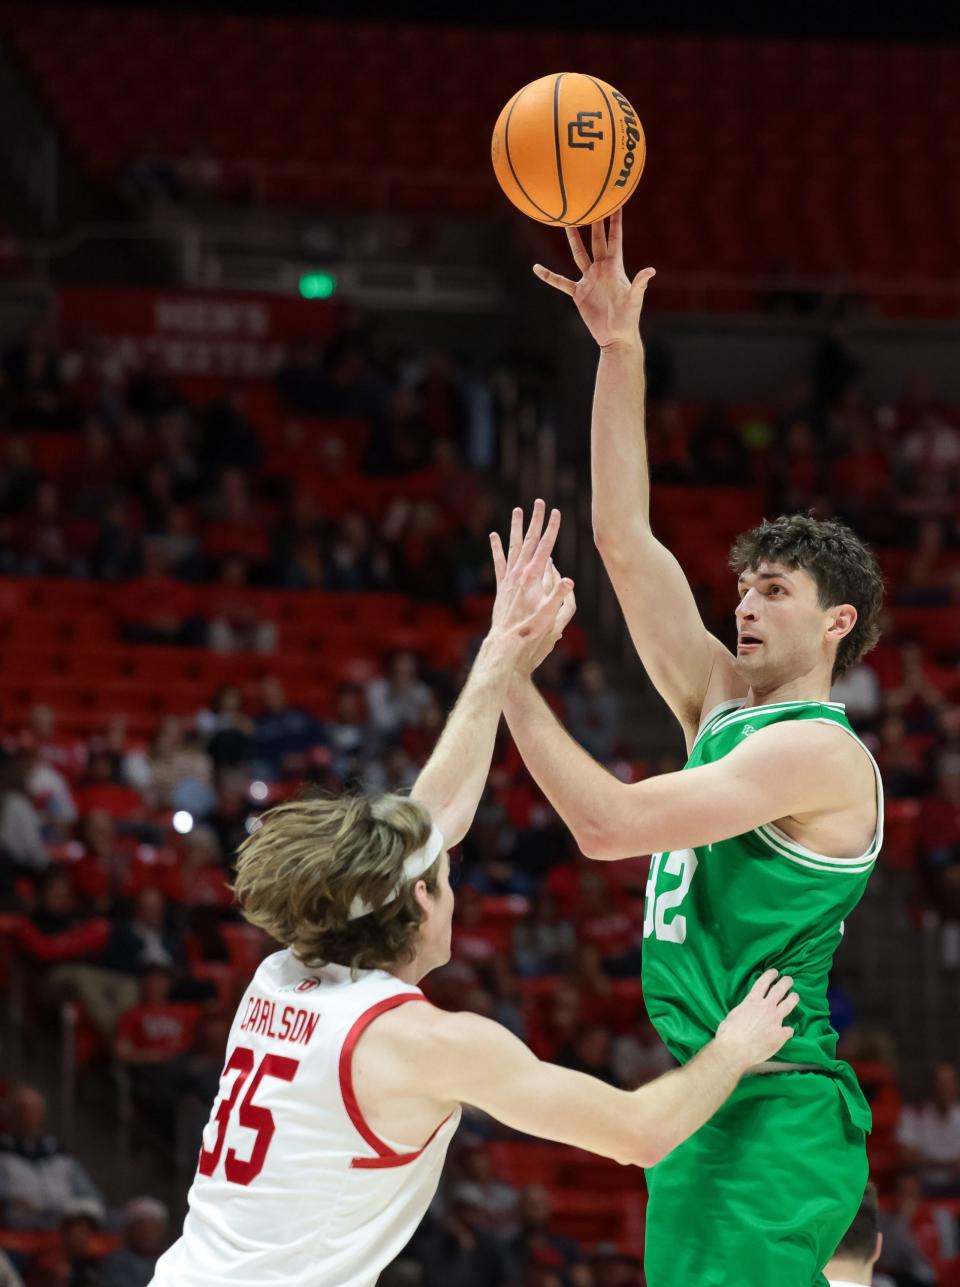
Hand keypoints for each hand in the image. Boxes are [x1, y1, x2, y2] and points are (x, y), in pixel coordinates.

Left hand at [488, 500, 575, 675]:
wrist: (506, 646)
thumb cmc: (531, 634)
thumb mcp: (550, 618)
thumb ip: (559, 598)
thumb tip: (568, 579)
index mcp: (532, 578)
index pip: (545, 547)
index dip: (552, 529)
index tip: (557, 512)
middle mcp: (518, 574)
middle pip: (529, 541)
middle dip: (536, 521)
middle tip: (539, 502)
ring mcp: (508, 579)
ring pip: (513, 546)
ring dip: (516, 527)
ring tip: (517, 510)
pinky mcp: (502, 587)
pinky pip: (499, 562)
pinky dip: (497, 547)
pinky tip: (494, 535)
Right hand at [532, 208, 654, 349]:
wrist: (615, 336)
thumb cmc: (628, 318)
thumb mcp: (634, 300)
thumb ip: (640, 284)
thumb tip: (650, 270)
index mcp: (615, 267)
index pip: (615, 238)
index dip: (615, 221)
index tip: (616, 201)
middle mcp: (601, 269)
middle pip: (595, 240)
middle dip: (593, 221)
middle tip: (588, 201)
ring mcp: (589, 279)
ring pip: (578, 254)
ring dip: (572, 239)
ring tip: (565, 221)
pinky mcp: (578, 293)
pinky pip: (560, 282)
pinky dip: (549, 276)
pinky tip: (537, 269)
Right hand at [713, 969, 798, 1072]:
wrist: (736, 1049)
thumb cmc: (728, 1033)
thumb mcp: (733, 1015)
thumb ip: (743, 1012)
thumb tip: (745, 1015)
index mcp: (752, 1001)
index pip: (763, 983)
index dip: (769, 976)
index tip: (774, 972)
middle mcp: (766, 1007)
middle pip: (779, 990)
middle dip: (785, 983)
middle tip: (789, 979)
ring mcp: (775, 1020)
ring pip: (788, 1005)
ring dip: (793, 998)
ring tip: (795, 995)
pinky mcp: (781, 1034)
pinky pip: (789, 1030)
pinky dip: (788, 1030)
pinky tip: (788, 1031)